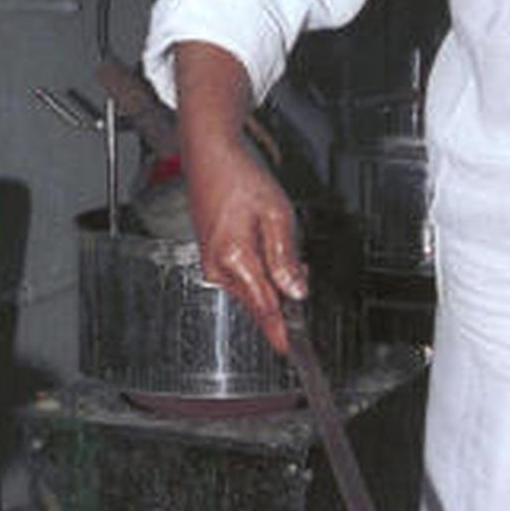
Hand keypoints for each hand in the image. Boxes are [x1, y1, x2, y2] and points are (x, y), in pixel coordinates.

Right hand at [184, 136, 306, 353]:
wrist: (210, 159)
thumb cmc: (240, 179)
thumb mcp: (277, 214)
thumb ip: (286, 257)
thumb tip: (296, 292)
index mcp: (234, 258)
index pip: (264, 308)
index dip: (282, 331)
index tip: (293, 351)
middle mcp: (219, 269)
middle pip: (260, 304)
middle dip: (285, 296)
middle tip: (299, 265)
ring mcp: (213, 267)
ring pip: (254, 292)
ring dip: (274, 281)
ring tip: (277, 241)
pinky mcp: (214, 263)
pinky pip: (245, 280)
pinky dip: (262, 273)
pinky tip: (267, 246)